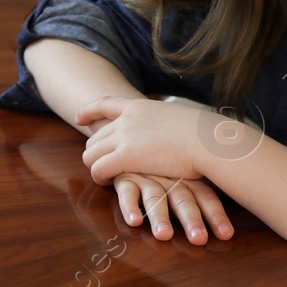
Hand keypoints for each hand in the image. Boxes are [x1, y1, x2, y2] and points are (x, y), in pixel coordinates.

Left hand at [77, 96, 204, 184]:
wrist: (207, 141)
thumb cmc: (202, 134)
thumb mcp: (178, 118)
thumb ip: (166, 122)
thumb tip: (173, 129)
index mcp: (140, 107)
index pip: (105, 103)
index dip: (89, 111)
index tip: (79, 118)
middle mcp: (127, 120)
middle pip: (95, 136)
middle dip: (96, 152)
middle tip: (106, 165)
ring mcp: (124, 137)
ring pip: (91, 153)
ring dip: (96, 166)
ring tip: (107, 176)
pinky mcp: (125, 157)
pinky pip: (98, 169)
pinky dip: (99, 177)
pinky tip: (107, 183)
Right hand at [114, 172, 233, 244]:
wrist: (135, 137)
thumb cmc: (164, 161)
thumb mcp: (185, 171)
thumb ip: (202, 192)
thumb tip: (230, 217)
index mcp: (188, 178)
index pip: (205, 197)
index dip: (216, 215)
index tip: (226, 234)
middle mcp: (171, 178)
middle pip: (183, 200)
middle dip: (192, 219)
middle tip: (199, 239)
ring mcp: (148, 177)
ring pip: (156, 198)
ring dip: (160, 217)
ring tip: (164, 235)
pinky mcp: (126, 178)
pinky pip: (128, 192)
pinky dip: (130, 207)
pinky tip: (135, 221)